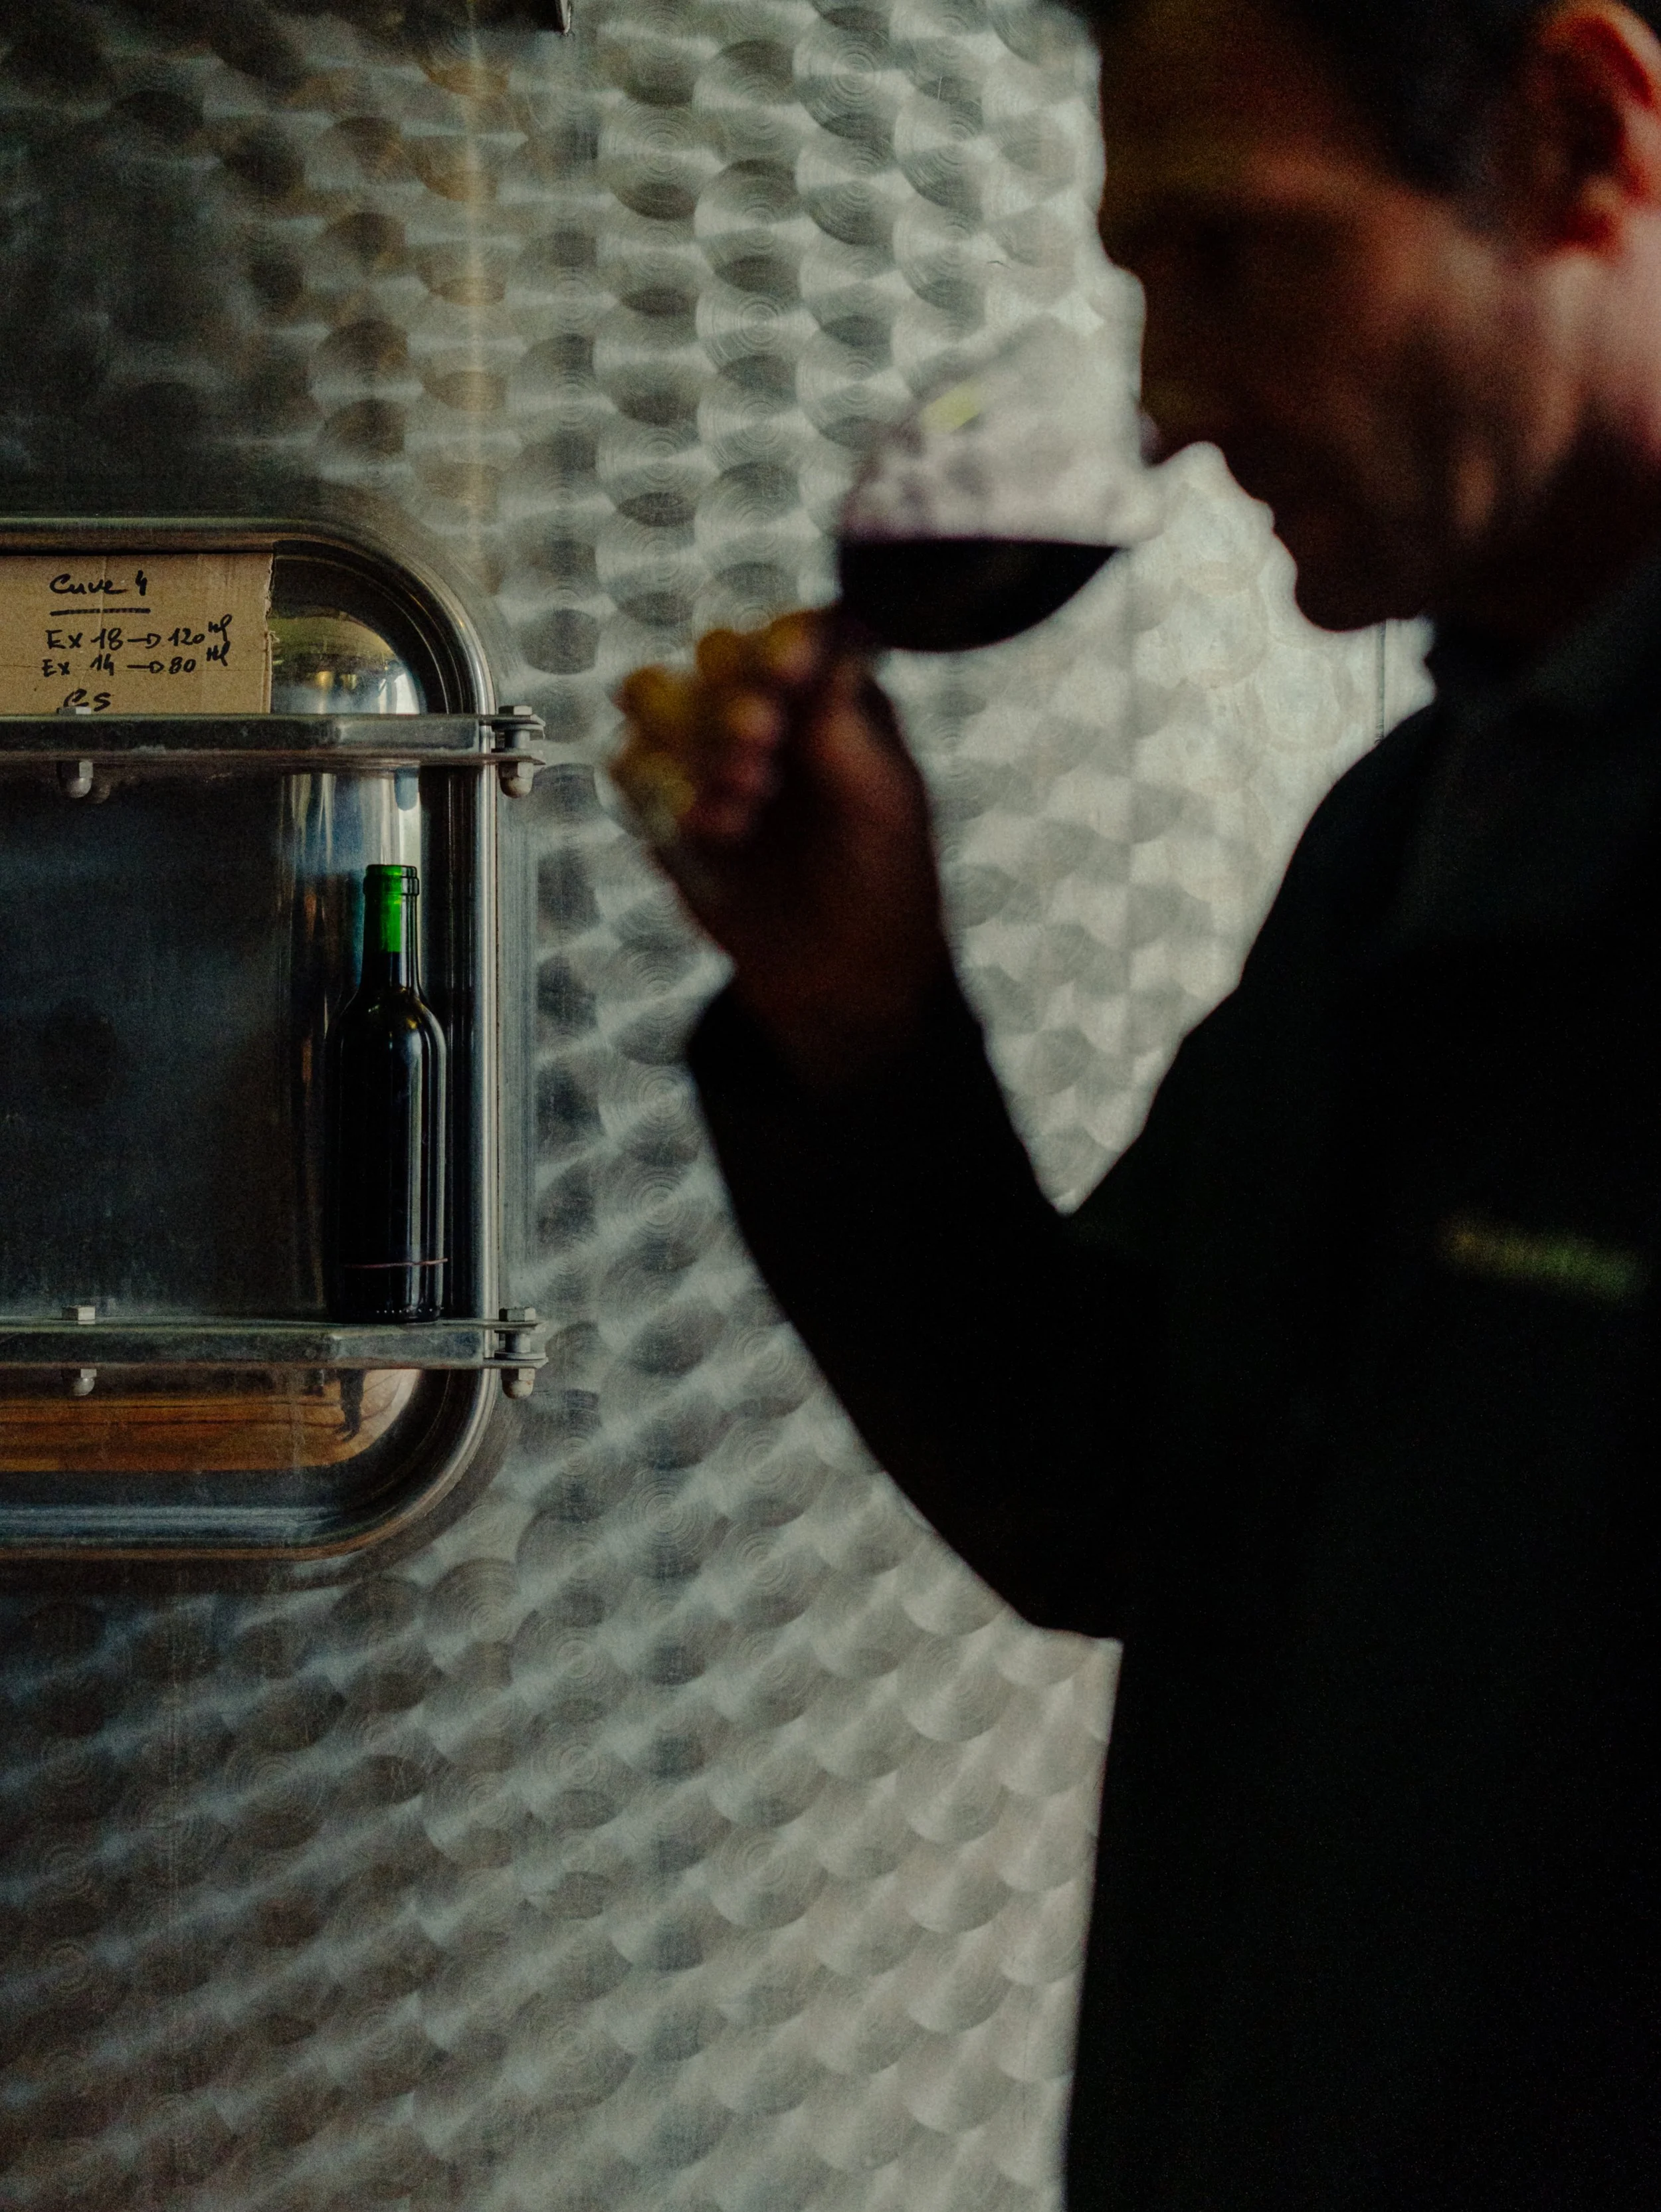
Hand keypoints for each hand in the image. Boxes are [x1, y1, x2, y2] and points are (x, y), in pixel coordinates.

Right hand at [611, 609, 949, 1086]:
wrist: (839, 974)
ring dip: (691, 736)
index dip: (782, 639)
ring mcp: (706, 752)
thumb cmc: (884, 882)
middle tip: (763, 744)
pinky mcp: (664, 803)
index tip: (787, 669)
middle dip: (732, 695)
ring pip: (654, 693)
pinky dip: (664, 791)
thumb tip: (824, 634)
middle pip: (716, 653)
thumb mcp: (886, 802)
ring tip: (746, 795)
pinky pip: (630, 764)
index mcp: (829, 694)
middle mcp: (763, 707)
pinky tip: (717, 831)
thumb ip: (845, 720)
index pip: (793, 631)